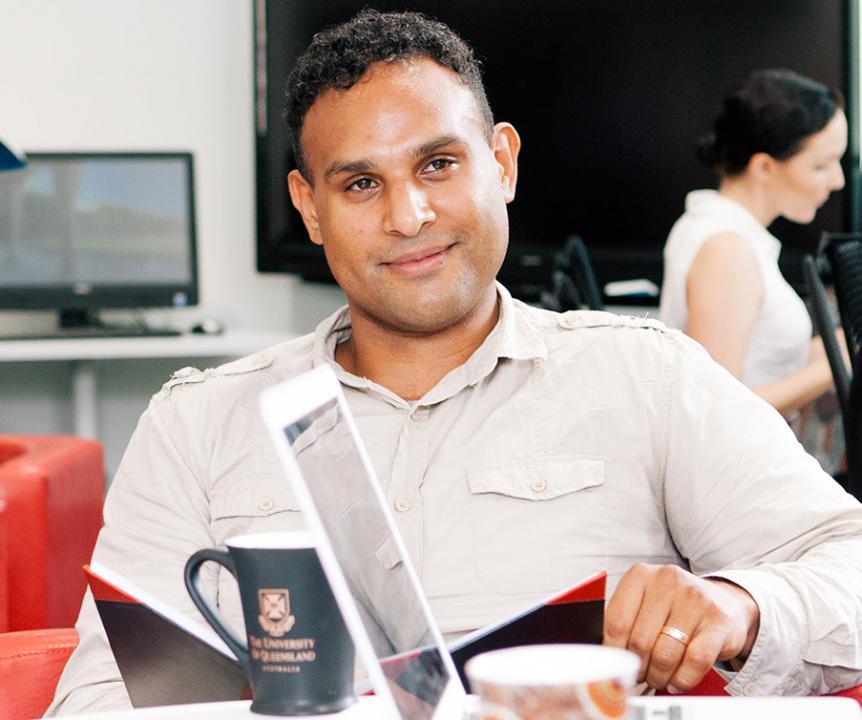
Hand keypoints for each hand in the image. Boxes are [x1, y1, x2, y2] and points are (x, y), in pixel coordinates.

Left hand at [603, 564, 759, 691]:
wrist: (723, 601)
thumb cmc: (675, 607)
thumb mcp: (646, 601)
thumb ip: (625, 620)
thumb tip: (603, 654)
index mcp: (641, 575)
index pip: (616, 622)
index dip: (614, 651)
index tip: (617, 665)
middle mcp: (667, 581)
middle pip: (640, 641)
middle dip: (638, 668)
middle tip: (640, 676)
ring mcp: (695, 600)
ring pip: (665, 654)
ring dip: (659, 676)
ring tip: (658, 679)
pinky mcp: (718, 621)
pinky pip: (694, 661)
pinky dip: (683, 679)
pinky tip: (677, 680)